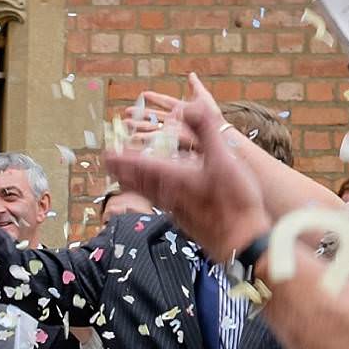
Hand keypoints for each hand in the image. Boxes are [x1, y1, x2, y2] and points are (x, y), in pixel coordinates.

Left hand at [101, 73, 271, 265]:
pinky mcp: (186, 221)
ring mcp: (176, 210)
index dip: (122, 158)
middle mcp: (169, 195)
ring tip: (126, 178)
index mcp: (173, 178)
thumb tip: (189, 106)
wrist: (241, 242)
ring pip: (149, 194)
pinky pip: (162, 203)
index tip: (106, 154)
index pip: (140, 165)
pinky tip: (160, 196)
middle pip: (138, 181)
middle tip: (109, 164)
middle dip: (123, 171)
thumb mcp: (223, 158)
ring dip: (135, 183)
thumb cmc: (233, 200)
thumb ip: (206, 130)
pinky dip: (152, 194)